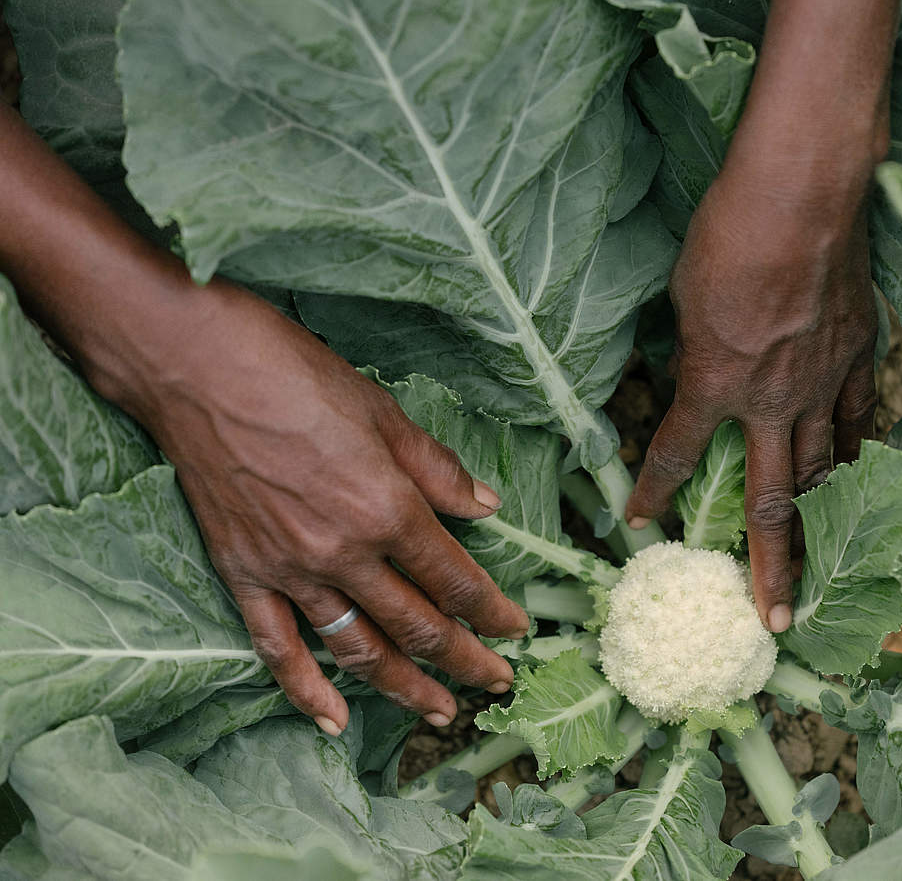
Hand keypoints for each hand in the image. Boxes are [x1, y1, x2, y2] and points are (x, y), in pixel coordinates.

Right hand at [101, 278, 530, 733]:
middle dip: (465, 660)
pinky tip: (333, 721)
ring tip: (439, 713)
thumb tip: (485, 506)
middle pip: (418, 626)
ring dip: (404, 688)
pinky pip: (277, 649)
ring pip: (358, 650)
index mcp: (387, 509)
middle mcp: (344, 553)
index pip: (455, 580)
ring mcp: (290, 571)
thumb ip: (437, 470)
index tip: (515, 627)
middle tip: (497, 681)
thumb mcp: (384, 412)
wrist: (196, 369)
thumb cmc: (295, 376)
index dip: (492, 610)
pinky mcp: (243, 576)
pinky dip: (305, 691)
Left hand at [623, 0, 897, 632]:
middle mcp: (772, 400)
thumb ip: (691, 345)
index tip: (636, 525)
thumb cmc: (728, 234)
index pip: (676, 453)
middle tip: (776, 620)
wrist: (802, 193)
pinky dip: (860, 449)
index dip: (652, 492)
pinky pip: (862, 416)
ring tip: (827, 568)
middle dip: (773, 566)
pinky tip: (862, 473)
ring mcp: (823, 381)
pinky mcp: (860, 353)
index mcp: (714, 383)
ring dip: (823, 523)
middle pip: (773, 501)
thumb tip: (693, 364)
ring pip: (825, 470)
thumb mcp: (684, 294)